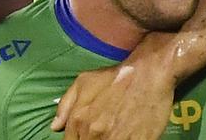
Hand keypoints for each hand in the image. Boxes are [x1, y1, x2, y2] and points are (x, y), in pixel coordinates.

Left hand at [52, 33, 175, 139]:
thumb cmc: (115, 76)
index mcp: (81, 121)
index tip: (86, 135)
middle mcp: (96, 133)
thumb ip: (65, 105)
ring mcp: (118, 139)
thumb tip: (56, 127)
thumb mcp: (84, 81)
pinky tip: (127, 134)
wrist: (149, 72)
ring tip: (116, 131)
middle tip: (104, 131)